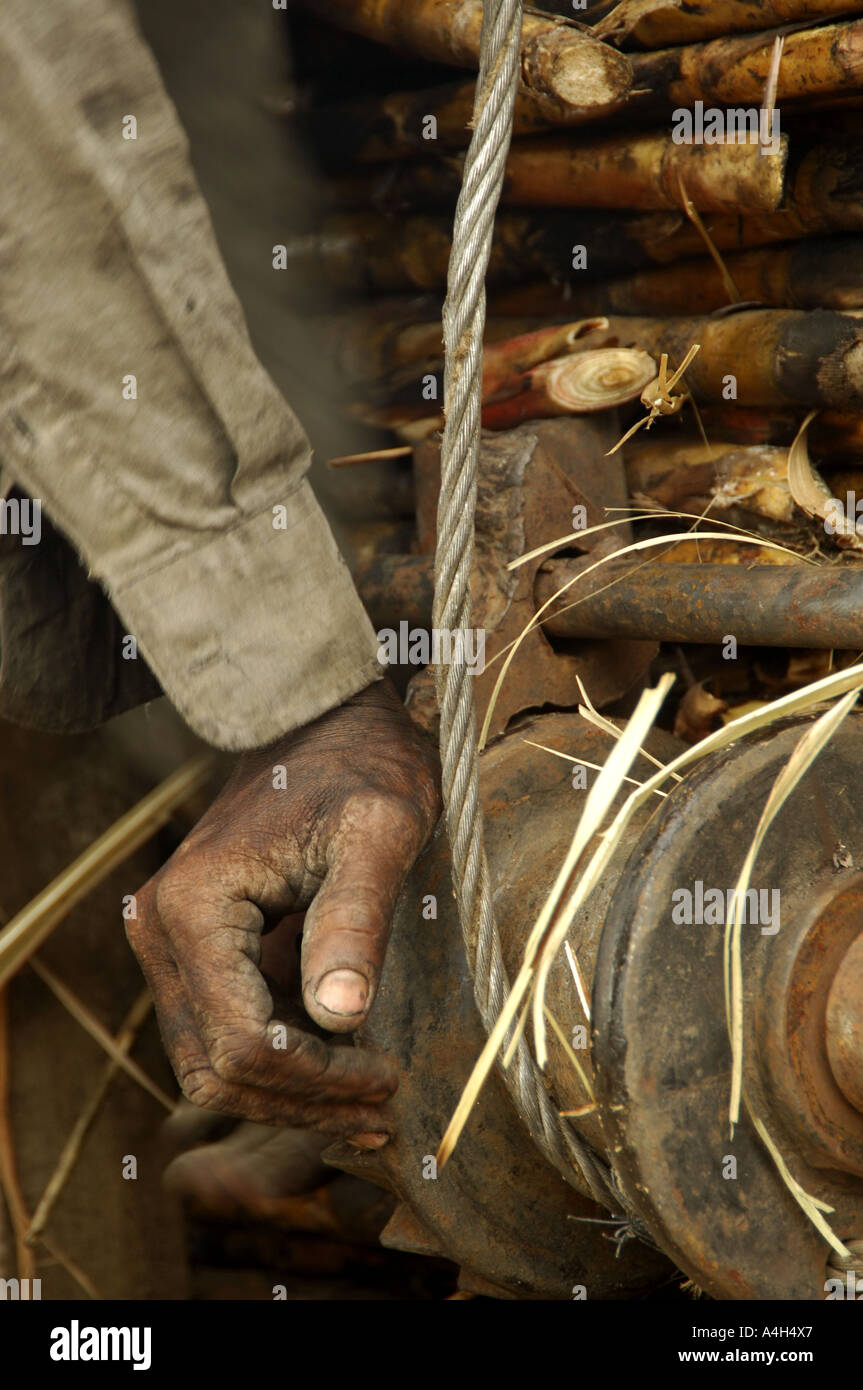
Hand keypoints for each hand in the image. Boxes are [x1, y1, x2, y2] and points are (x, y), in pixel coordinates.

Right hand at [127, 678, 439, 1136]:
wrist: (325, 722)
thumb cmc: (359, 768)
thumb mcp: (377, 834)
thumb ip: (355, 922)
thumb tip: (342, 1018)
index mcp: (195, 908)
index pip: (245, 1041)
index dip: (320, 1078)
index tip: (391, 1078)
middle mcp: (160, 931)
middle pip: (219, 1068)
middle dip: (304, 1102)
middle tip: (384, 1115)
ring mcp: (170, 942)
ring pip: (214, 1062)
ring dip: (291, 1093)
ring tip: (372, 1102)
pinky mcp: (195, 948)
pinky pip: (225, 1030)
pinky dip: (283, 1060)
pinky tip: (349, 1066)